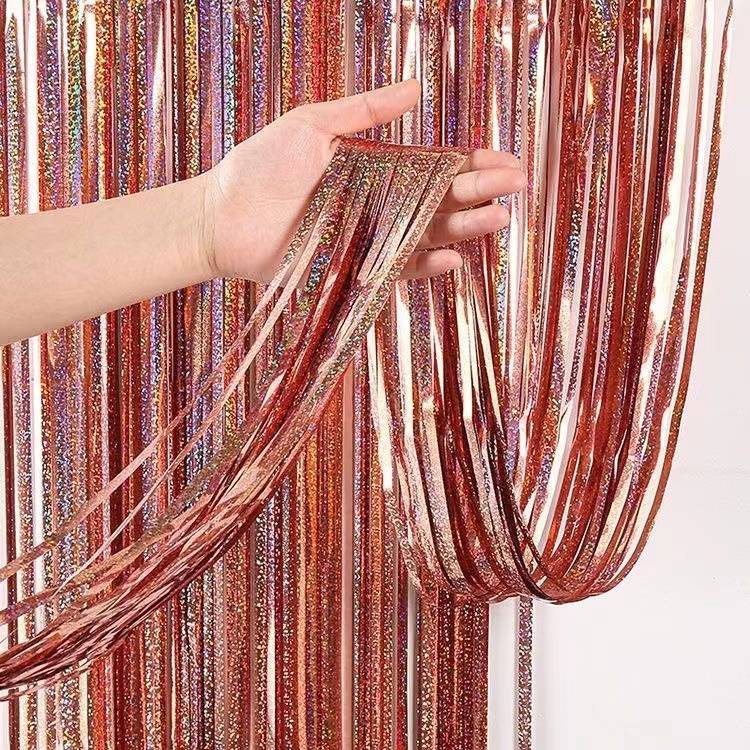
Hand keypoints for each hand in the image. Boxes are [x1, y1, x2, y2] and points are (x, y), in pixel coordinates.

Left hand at [200, 80, 524, 282]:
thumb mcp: (312, 126)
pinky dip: (426, 265)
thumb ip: (364, 112)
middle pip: (443, 200)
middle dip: (481, 192)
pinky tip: (452, 258)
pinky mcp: (356, 269)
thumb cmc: (260, 167)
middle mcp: (382, 204)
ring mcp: (371, 239)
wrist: (221, 217)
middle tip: (515, 185)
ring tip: (497, 217)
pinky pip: (399, 271)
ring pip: (429, 235)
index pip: (437, 166)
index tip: (504, 160)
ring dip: (464, 229)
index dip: (472, 164)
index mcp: (378, 168)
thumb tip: (416, 89)